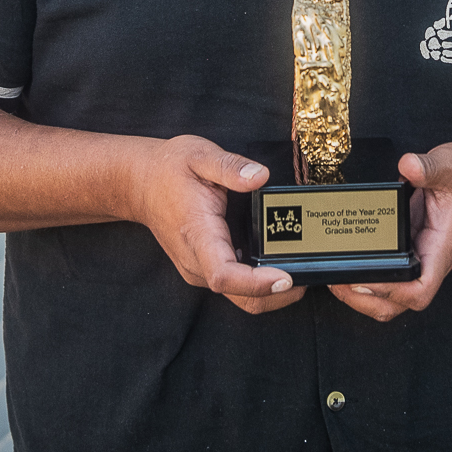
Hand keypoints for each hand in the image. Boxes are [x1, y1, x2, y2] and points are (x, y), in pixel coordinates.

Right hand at [132, 136, 306, 314]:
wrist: (140, 183)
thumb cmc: (168, 170)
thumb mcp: (199, 155)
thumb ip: (230, 167)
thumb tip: (259, 176)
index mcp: (198, 234)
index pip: (224, 275)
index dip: (256, 283)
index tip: (285, 277)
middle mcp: (197, 261)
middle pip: (239, 296)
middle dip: (277, 295)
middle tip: (311, 276)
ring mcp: (199, 268)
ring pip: (239, 297)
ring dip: (272, 292)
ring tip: (303, 270)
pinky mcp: (203, 267)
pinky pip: (234, 286)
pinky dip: (259, 283)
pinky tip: (279, 263)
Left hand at [332, 143, 451, 322]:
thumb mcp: (451, 165)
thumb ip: (429, 167)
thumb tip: (408, 166)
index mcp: (441, 248)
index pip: (420, 289)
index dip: (392, 293)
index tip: (366, 279)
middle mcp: (430, 259)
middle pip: (401, 303)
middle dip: (367, 300)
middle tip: (338, 282)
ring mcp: (420, 257)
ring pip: (393, 297)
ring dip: (364, 296)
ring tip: (337, 278)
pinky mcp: (411, 249)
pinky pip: (390, 276)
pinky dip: (368, 277)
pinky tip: (349, 263)